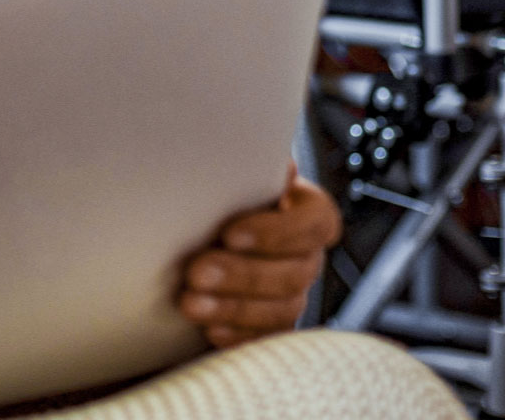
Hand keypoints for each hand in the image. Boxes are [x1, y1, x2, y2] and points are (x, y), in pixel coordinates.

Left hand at [177, 172, 339, 347]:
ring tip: (190, 302)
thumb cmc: (225, 195)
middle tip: (196, 270)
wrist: (201, 231)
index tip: (230, 233)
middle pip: (294, 271)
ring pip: (281, 309)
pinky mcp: (271, 325)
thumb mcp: (237, 174)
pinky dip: (236, 335)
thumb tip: (278, 166)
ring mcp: (293, 294)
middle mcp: (307, 255)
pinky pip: (264, 338)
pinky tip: (208, 329)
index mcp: (309, 212)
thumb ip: (253, 167)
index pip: (315, 224)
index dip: (276, 232)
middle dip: (242, 274)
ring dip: (233, 307)